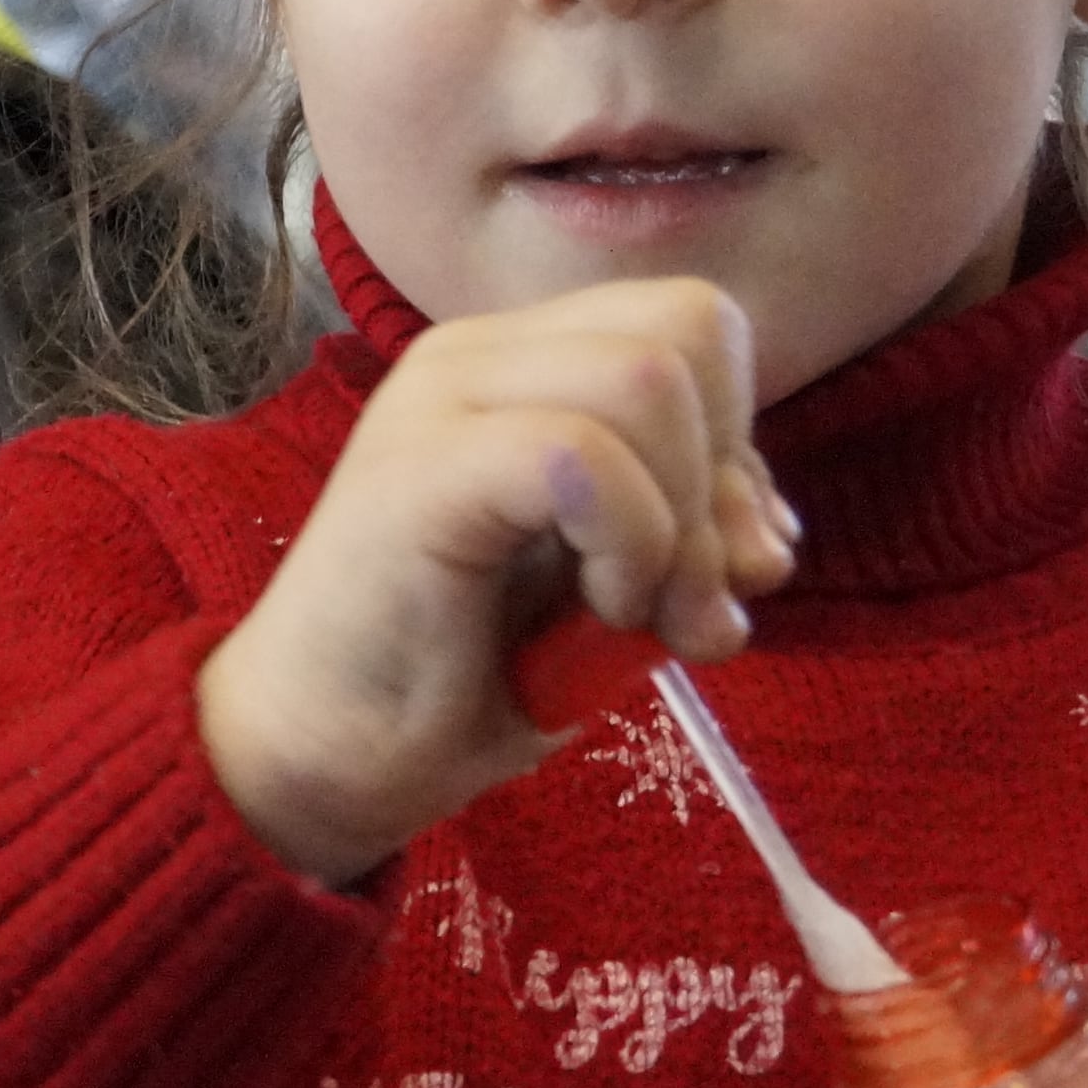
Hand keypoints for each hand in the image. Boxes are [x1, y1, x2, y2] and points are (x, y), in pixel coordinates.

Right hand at [199, 279, 791, 884]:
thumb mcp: (615, 597)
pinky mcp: (417, 469)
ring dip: (679, 523)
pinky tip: (597, 614)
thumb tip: (769, 544)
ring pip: (649, 378)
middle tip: (681, 607)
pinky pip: (584, 456)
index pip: (694, 324)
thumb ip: (692, 540)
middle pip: (690, 329)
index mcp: (520, 363)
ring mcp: (440, 399)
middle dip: (724, 481)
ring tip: (629, 617)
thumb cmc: (454, 682)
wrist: (317, 763)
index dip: (738, 445)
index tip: (708, 569)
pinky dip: (631, 545)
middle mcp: (476, 354)